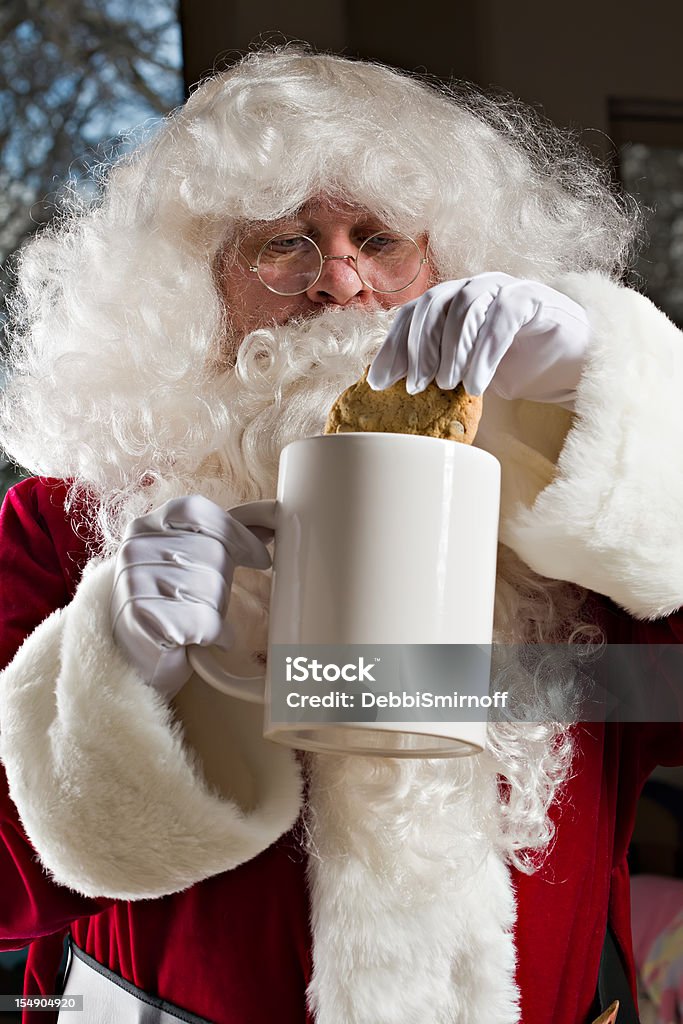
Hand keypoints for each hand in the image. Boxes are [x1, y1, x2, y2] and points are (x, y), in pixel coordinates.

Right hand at [110, 495, 271, 698]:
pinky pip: (206, 621)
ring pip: (213, 588)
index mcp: (144, 528)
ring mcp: (135, 582)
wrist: (133, 662)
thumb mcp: (185, 564)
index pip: (200, 512)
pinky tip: (201, 639)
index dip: (237, 533)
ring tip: (197, 621)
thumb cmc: (167, 608)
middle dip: (223, 582)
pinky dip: (215, 634)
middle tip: (210, 603)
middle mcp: (134, 549)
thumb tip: (268, 529)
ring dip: (217, 611)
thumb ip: (219, 540)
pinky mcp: (143, 617)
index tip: (259, 557)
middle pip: (214, 553)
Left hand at [367, 272, 590, 407]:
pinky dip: (484, 352)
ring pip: (466, 306)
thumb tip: (393, 391)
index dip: (393, 346)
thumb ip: (437, 371)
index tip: (379, 382)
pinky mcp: (535, 299)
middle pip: (434, 303)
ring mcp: (506, 288)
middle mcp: (476, 287)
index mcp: (453, 302)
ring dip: (451, 349)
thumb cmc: (518, 369)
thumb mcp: (468, 372)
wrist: (574, 366)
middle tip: (414, 386)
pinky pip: (502, 318)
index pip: (413, 313)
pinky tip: (477, 384)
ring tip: (447, 386)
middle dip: (418, 347)